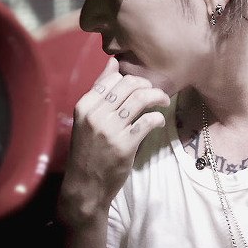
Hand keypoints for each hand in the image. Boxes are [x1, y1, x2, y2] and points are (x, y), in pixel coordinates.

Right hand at [58, 56, 169, 226]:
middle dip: (147, 85)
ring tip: (163, 101)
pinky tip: (159, 121)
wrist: (85, 186)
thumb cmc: (88, 151)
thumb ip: (99, 91)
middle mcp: (95, 115)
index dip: (131, 78)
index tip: (140, 86)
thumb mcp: (87, 119)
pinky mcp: (125, 145)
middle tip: (155, 93)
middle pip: (129, 85)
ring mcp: (110, 130)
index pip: (112, 79)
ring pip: (141, 99)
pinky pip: (148, 121)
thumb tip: (112, 62)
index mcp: (84, 106)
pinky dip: (158, 118)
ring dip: (157, 97)